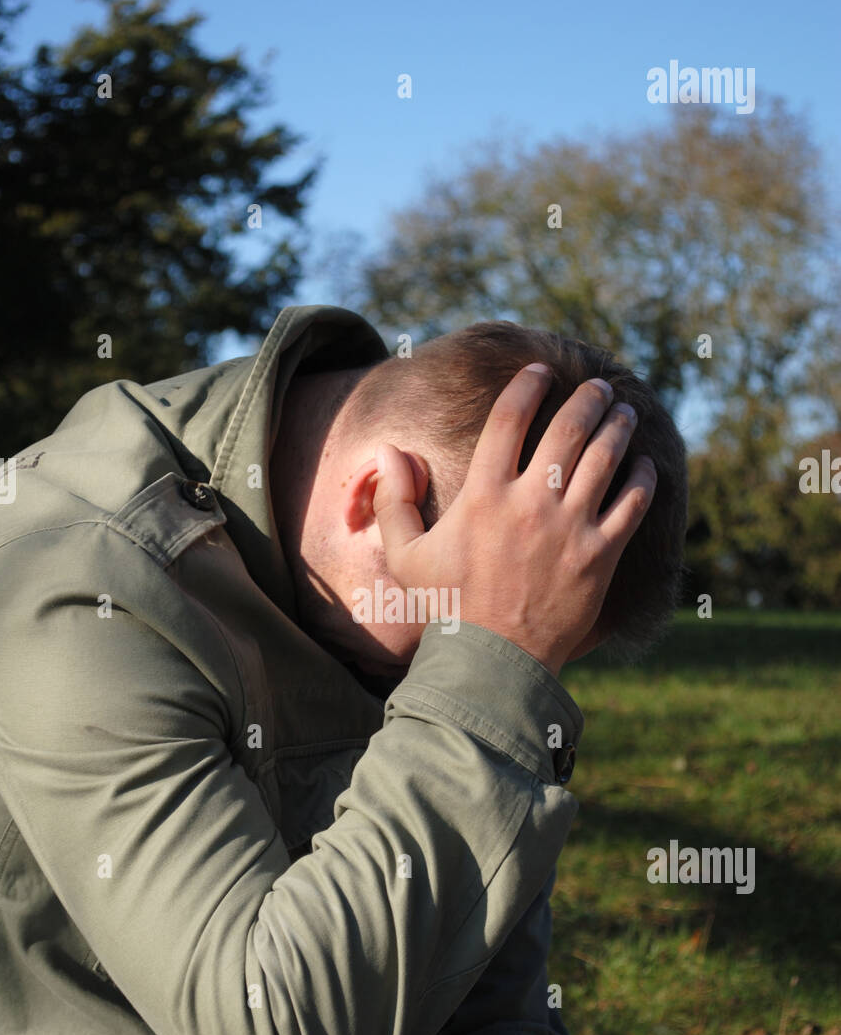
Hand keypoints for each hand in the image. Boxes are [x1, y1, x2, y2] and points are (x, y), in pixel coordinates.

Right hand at [372, 366, 656, 677]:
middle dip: (589, 399)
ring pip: (606, 458)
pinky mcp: (599, 556)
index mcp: (483, 495)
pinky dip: (642, 479)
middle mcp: (530, 504)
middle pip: (569, 429)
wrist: (492, 661)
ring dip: (619, 427)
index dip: (527, 386)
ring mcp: (570, 529)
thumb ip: (394, 501)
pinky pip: (632, 505)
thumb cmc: (446, 607)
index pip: (509, 419)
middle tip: (600, 388)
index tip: (540, 372)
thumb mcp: (405, 555)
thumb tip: (389, 452)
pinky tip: (645, 467)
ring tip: (625, 414)